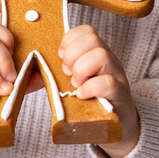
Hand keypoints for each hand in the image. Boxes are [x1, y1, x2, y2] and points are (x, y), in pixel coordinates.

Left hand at [58, 25, 139, 157]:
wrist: (118, 126)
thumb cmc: (93, 102)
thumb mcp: (80, 80)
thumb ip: (66, 70)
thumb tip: (38, 65)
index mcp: (97, 54)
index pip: (86, 31)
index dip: (69, 40)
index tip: (61, 57)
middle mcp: (110, 61)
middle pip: (93, 39)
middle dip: (72, 54)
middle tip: (67, 73)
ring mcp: (117, 76)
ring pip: (101, 56)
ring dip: (81, 69)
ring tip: (75, 84)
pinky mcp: (120, 94)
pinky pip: (108, 82)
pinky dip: (89, 88)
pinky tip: (81, 95)